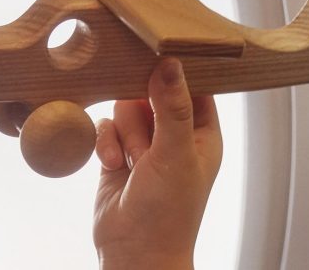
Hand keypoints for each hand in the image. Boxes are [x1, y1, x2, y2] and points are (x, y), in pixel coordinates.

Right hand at [93, 58, 221, 269]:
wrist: (134, 253)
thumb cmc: (168, 214)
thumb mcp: (175, 153)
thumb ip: (172, 106)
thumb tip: (170, 62)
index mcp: (202, 133)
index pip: (194, 86)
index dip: (177, 72)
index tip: (157, 57)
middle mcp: (175, 135)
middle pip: (152, 92)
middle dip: (142, 111)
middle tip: (146, 132)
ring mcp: (145, 145)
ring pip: (126, 108)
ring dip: (124, 133)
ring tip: (132, 160)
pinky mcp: (116, 154)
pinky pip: (106, 128)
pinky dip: (106, 145)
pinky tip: (113, 166)